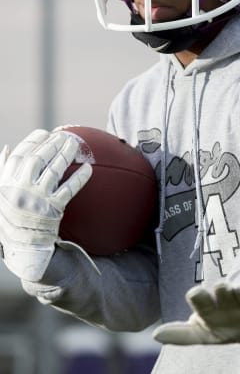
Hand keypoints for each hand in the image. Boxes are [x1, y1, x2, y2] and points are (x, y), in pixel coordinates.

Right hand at [0, 129, 91, 280]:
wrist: (23, 248)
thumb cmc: (11, 219)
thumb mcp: (0, 196)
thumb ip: (3, 172)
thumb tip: (6, 147)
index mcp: (5, 185)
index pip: (18, 156)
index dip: (32, 141)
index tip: (44, 132)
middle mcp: (20, 190)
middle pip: (38, 159)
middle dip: (52, 144)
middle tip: (64, 135)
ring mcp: (37, 200)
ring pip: (54, 171)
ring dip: (66, 154)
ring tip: (76, 143)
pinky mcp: (53, 210)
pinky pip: (69, 190)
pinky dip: (80, 178)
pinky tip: (89, 168)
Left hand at [153, 275, 239, 364]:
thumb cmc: (226, 324)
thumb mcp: (204, 333)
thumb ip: (182, 335)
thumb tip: (156, 334)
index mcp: (212, 307)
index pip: (202, 299)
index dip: (199, 296)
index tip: (196, 294)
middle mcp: (230, 299)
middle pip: (224, 291)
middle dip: (223, 290)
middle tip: (222, 288)